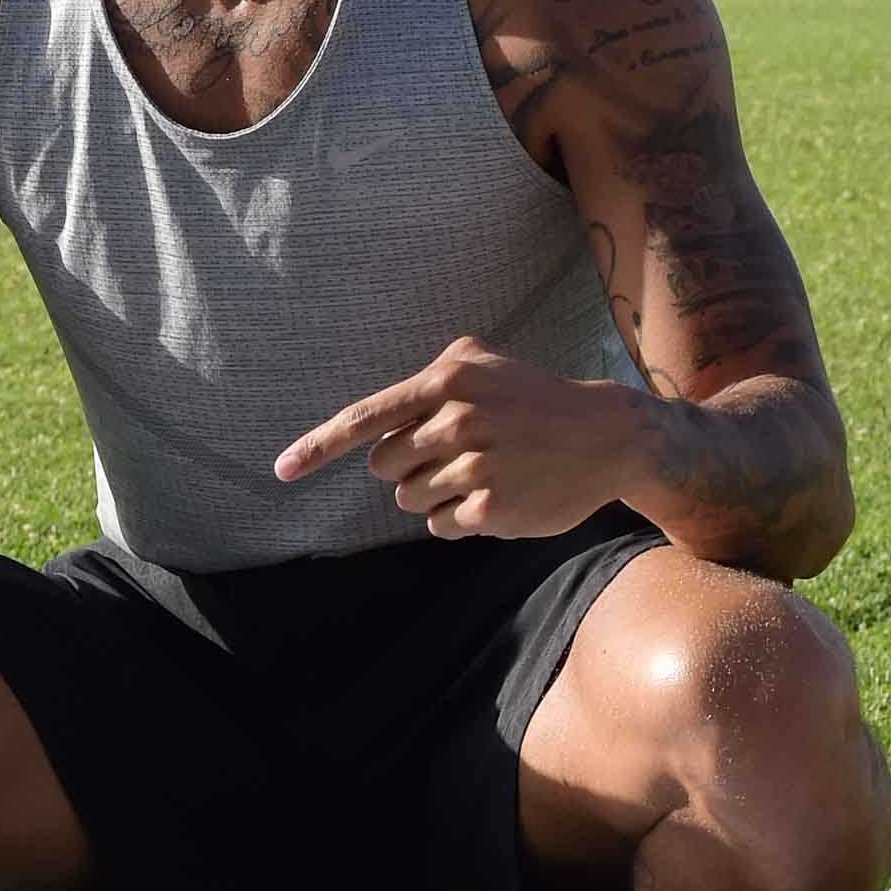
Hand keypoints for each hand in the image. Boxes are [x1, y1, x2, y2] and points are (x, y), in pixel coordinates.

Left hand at [273, 335, 642, 541]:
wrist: (608, 435)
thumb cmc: (535, 399)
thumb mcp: (484, 364)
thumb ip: (428, 381)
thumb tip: (378, 425)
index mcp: (447, 382)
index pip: (366, 420)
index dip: (318, 448)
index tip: (281, 470)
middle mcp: (457, 421)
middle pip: (385, 467)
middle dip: (409, 466)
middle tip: (457, 453)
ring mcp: (475, 467)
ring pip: (409, 499)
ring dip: (435, 493)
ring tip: (483, 472)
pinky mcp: (492, 509)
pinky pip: (439, 525)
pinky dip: (458, 518)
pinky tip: (495, 496)